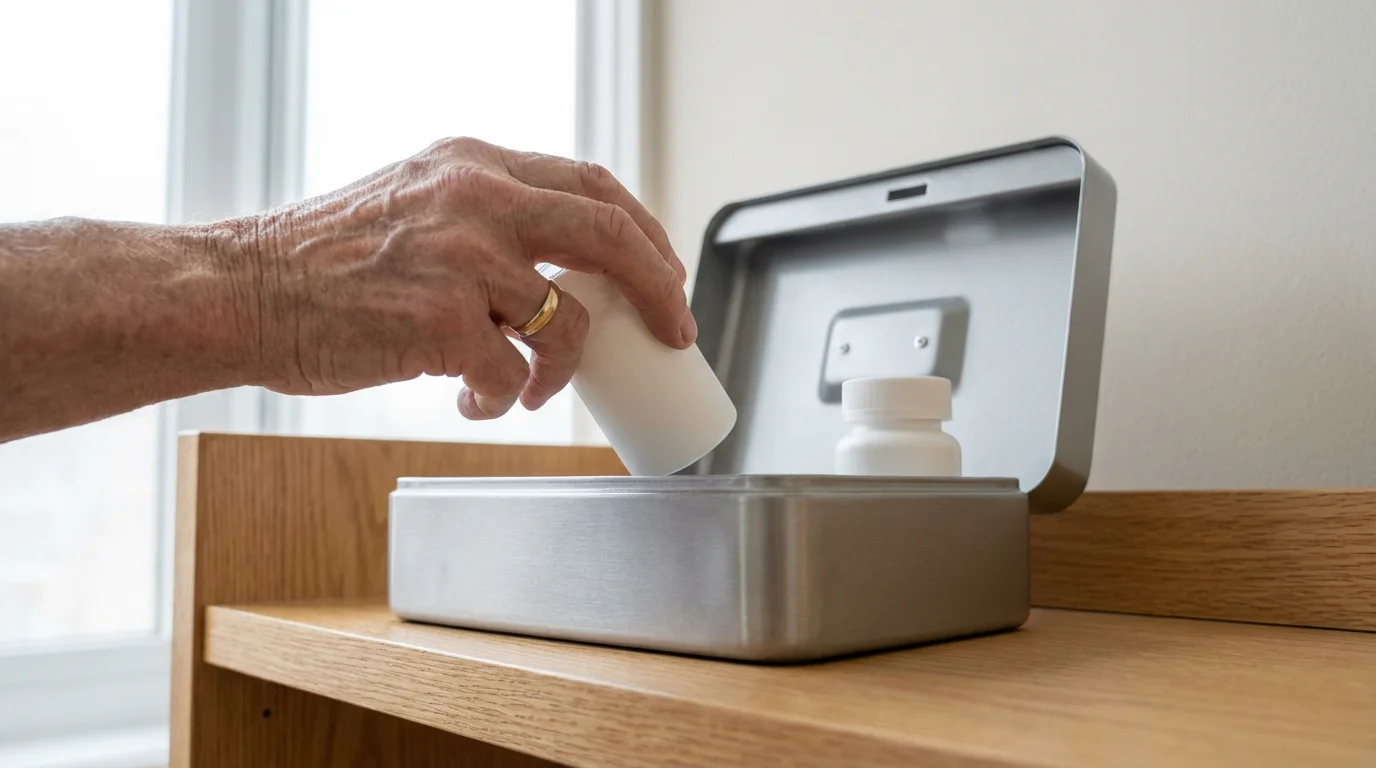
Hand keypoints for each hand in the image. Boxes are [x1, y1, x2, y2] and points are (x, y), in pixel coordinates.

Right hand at [243, 137, 692, 419]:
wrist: (240, 292)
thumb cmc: (322, 263)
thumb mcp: (415, 204)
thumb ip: (484, 216)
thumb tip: (564, 270)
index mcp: (474, 164)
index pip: (591, 185)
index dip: (645, 233)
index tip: (664, 274)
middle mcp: (476, 198)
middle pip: (610, 235)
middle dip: (660, 289)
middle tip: (673, 332)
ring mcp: (462, 259)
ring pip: (569, 323)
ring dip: (561, 370)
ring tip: (528, 388)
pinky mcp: (441, 323)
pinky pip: (511, 373)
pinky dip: (504, 396)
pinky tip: (474, 398)